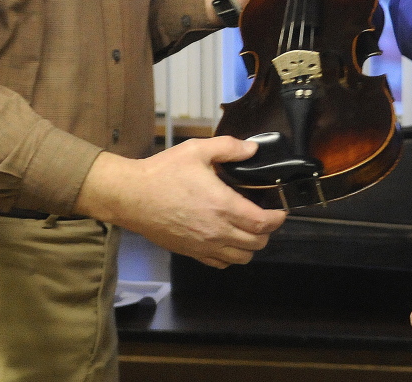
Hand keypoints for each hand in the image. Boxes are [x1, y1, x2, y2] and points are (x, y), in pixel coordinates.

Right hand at [74, 137, 286, 267]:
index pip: (263, 223)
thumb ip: (229, 147)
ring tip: (250, 229)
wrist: (130, 196)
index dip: (278, 219)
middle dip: (267, 231)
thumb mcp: (198, 150)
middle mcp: (216, 231)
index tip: (281, 210)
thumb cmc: (163, 172)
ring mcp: (203, 245)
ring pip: (241, 258)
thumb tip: (252, 149)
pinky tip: (228, 240)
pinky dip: (230, 255)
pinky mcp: (189, 252)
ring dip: (251, 245)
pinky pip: (220, 263)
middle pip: (257, 243)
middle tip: (266, 216)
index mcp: (223, 206)